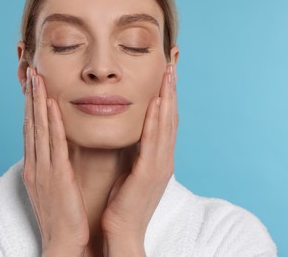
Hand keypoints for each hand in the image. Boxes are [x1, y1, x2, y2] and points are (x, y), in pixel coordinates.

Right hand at [21, 68, 88, 255]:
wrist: (63, 243)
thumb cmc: (62, 217)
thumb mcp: (53, 188)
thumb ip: (53, 168)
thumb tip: (57, 152)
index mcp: (35, 168)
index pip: (31, 130)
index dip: (30, 106)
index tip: (33, 86)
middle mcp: (35, 165)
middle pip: (31, 124)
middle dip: (30, 97)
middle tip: (31, 71)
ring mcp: (43, 170)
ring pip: (39, 129)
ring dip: (37, 102)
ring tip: (37, 78)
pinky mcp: (56, 176)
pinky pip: (54, 144)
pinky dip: (51, 123)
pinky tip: (51, 105)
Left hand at [101, 65, 177, 255]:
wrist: (122, 229)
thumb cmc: (124, 201)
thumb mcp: (131, 170)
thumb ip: (136, 151)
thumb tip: (132, 133)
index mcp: (158, 157)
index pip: (165, 121)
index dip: (167, 96)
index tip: (165, 74)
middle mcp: (164, 158)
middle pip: (170, 117)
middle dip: (171, 90)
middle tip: (172, 64)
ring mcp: (159, 165)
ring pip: (166, 125)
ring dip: (168, 98)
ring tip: (168, 74)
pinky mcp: (149, 173)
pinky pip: (153, 141)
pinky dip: (156, 121)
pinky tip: (157, 103)